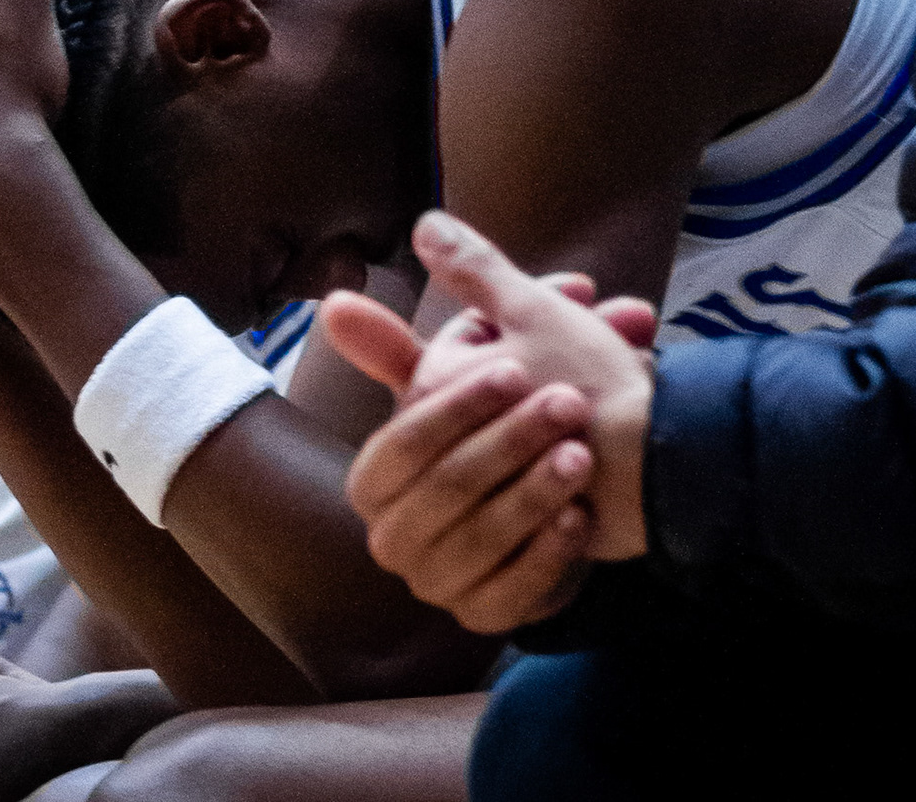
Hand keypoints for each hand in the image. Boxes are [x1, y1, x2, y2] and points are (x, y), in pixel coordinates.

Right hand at [322, 212, 656, 631]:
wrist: (570, 492)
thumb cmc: (503, 424)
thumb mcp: (454, 375)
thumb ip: (404, 339)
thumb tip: (334, 300)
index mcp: (370, 483)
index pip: (403, 442)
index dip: (459, 405)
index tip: (515, 367)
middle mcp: (391, 540)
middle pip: (446, 488)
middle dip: (509, 442)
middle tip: (567, 403)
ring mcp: (436, 585)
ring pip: (481, 538)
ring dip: (533, 493)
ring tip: (581, 454)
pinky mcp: (485, 616)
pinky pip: (513, 590)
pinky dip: (548, 552)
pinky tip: (581, 517)